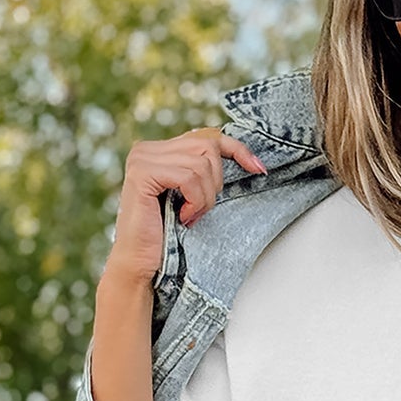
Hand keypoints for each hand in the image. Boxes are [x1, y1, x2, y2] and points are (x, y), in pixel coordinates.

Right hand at [103, 126, 266, 286]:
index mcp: (159, 150)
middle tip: (202, 209)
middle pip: (207, 146)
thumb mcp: (193, 197)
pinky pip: (188, 177)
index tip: (259, 169)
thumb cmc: (168, 235)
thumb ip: (203, 172)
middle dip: (215, 182)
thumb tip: (245, 157)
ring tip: (190, 216)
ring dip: (204, 198)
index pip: (206, 136)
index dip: (237, 149)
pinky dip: (194, 201)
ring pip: (200, 164)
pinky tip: (183, 217)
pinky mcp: (143, 174)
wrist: (142, 264)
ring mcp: (142, 159)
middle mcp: (147, 149)